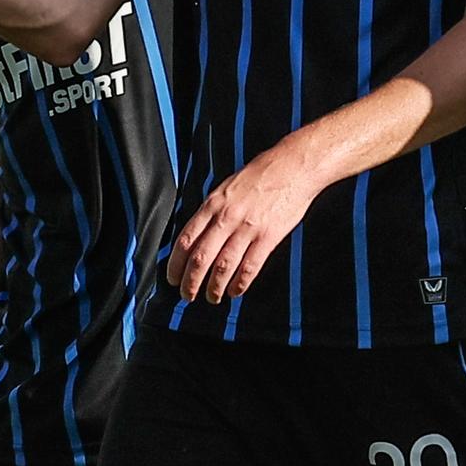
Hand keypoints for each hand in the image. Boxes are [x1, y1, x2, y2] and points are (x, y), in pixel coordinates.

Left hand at [165, 145, 321, 304]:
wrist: (292, 167)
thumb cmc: (259, 175)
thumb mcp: (226, 187)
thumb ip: (212, 211)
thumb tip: (197, 234)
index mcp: (213, 204)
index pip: (186, 239)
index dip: (176, 263)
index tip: (172, 277)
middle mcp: (226, 217)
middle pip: (201, 257)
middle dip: (190, 281)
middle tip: (186, 295)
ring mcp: (248, 228)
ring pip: (223, 265)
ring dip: (215, 287)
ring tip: (211, 298)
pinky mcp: (268, 237)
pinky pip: (250, 266)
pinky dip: (240, 283)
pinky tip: (235, 292)